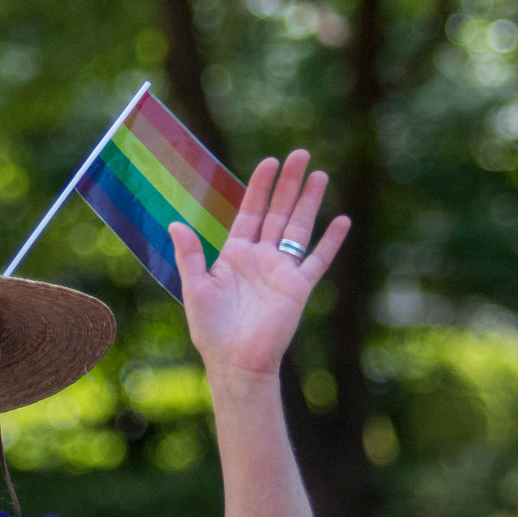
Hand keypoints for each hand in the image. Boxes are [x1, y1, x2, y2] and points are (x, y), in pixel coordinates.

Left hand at [170, 150, 348, 379]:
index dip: (260, 186)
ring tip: (320, 175)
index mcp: (236, 254)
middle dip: (289, 184)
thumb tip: (175, 223)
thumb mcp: (196, 288)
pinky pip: (318, 260)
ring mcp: (282, 270)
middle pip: (278, 211)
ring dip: (309, 202)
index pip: (251, 211)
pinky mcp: (298, 287)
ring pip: (298, 228)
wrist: (235, 362)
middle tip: (301, 154)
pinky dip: (331, 242)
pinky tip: (342, 221)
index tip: (269, 162)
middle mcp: (261, 257)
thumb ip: (190, 255)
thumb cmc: (212, 330)